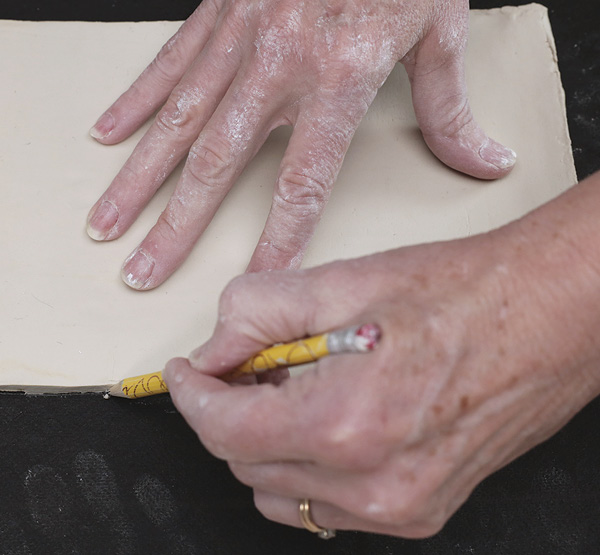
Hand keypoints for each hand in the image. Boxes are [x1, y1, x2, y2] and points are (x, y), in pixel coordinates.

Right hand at [87, 0, 515, 289]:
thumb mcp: (440, 30)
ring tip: (108, 221)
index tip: (253, 283)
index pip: (302, 183)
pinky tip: (107, 136)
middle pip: (215, 164)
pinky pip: (168, 64)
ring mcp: (239, 37)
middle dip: (175, 226)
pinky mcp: (217, 10)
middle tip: (141, 271)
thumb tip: (486, 162)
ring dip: (138, 178)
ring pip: (176, 122)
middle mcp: (278, 65)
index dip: (277, 239)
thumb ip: (451, 109)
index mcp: (338, 78)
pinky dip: (135, 103)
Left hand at [163, 175, 599, 535]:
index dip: (191, 394)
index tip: (185, 374)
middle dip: (231, 410)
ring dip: (266, 441)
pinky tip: (328, 418)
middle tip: (253, 364)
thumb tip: (215, 347)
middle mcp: (372, 481)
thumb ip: (258, 312)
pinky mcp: (416, 510)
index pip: (224, 429)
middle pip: (246, 463)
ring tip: (296, 388)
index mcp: (347, 422)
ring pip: (279, 491)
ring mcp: (397, 505)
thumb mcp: (343, 281)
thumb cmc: (460, 294)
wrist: (541, 316)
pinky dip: (305, 464)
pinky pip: (325, 505)